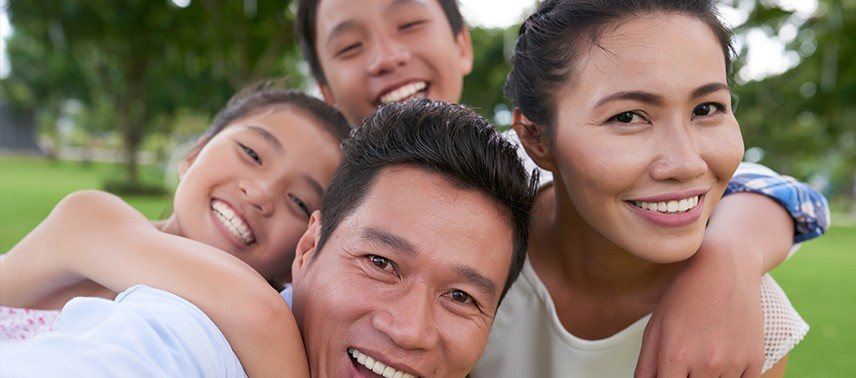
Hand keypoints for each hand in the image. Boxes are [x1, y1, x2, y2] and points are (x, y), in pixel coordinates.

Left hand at [635, 242, 764, 377]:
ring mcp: (733, 363)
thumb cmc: (683, 297)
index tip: (670, 373)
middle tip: (685, 361)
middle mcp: (706, 362)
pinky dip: (728, 377)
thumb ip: (646, 366)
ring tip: (704, 352)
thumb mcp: (655, 327)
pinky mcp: (754, 361)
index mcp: (676, 355)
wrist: (725, 268)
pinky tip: (722, 357)